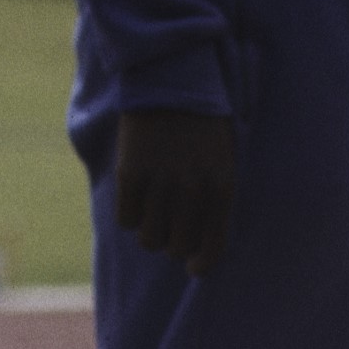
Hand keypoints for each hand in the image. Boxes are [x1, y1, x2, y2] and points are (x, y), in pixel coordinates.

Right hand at [109, 109, 239, 276]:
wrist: (171, 80)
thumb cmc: (202, 124)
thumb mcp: (222, 161)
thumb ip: (214, 202)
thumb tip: (198, 251)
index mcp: (221, 187)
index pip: (213, 247)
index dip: (201, 265)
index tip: (193, 268)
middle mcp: (191, 190)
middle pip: (177, 248)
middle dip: (174, 244)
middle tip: (170, 229)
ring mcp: (159, 182)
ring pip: (149, 239)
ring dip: (150, 232)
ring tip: (151, 214)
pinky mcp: (129, 174)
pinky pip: (126, 219)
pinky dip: (129, 216)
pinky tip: (134, 199)